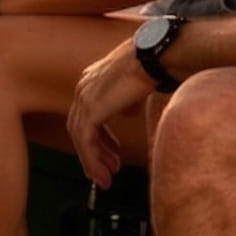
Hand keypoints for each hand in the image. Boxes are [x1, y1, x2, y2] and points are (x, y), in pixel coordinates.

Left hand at [65, 39, 157, 187]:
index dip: (98, 137)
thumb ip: (128, 101)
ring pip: (81, 138)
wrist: (155, 56)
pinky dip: (92, 160)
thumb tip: (129, 113)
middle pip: (80, 128)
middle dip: (94, 152)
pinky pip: (86, 142)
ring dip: (92, 161)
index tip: (109, 153)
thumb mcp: (137, 86)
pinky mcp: (90, 110)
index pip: (87, 114)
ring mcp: (84, 98)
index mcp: (92, 80)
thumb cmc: (153, 65)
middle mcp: (84, 88)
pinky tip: (102, 174)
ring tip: (104, 179)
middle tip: (105, 171)